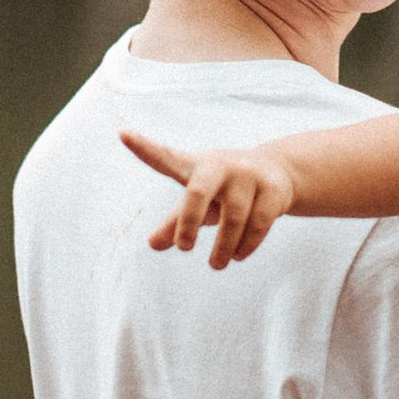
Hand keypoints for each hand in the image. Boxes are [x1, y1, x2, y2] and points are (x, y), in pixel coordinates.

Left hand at [121, 130, 297, 266]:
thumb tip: (152, 244)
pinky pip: (257, 224)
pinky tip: (237, 255)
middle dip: (189, 221)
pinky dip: (245, 245)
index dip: (144, 148)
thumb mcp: (198, 203)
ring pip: (233, 218)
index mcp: (195, 166)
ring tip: (216, 264)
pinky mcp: (272, 189)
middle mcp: (220, 165)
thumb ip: (175, 222)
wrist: (277, 172)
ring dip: (223, 246)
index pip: (165, 157)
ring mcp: (249, 175)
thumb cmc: (224, 189)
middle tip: (184, 247)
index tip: (122, 133)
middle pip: (198, 191)